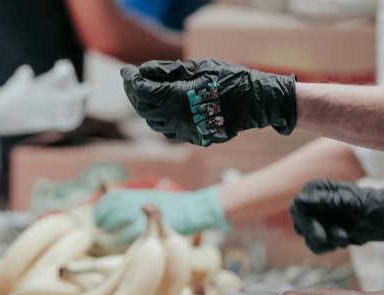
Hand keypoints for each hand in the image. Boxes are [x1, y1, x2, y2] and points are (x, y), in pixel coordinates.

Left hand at [95, 186, 229, 245]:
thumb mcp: (154, 200)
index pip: (110, 197)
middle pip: (109, 208)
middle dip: (101, 218)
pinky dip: (119, 239)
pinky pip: (126, 233)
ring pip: (115, 218)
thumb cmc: (174, 209)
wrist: (193, 210)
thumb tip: (123, 206)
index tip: (98, 217)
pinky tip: (118, 244)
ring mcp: (142, 212)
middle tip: (100, 227)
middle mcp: (136, 200)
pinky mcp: (147, 226)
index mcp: (137, 194)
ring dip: (108, 227)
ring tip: (109, 234)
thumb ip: (139, 204)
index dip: (101, 208)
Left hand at [121, 59, 296, 145]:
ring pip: (154, 123)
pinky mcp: (196, 139)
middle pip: (144, 109)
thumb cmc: (231, 79)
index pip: (143, 91)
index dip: (131, 80)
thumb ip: (167, 71)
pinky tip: (163, 108)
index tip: (126, 71)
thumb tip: (143, 72)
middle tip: (131, 80)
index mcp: (178, 99)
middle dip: (134, 94)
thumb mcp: (198, 67)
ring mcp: (188, 133)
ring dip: (146, 108)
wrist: (257, 101)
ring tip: (145, 93)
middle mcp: (179, 120)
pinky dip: (161, 119)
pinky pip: (170, 132)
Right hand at [291, 180, 383, 253]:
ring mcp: (320, 218)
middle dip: (317, 235)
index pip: (298, 206)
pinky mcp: (326, 231)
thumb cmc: (376, 207)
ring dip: (326, 242)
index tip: (320, 236)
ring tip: (345, 237)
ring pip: (308, 238)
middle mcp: (316, 202)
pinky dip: (328, 247)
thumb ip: (328, 202)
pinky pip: (317, 245)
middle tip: (340, 237)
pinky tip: (344, 241)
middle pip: (300, 224)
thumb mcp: (354, 204)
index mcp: (320, 189)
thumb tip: (302, 201)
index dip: (306, 223)